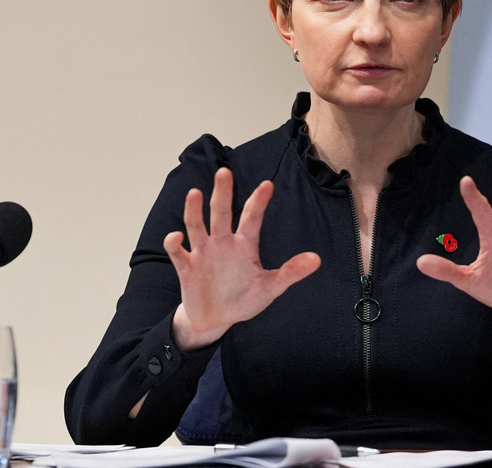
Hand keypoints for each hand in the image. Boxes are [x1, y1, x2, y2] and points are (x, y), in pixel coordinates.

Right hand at [164, 167, 321, 350]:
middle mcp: (222, 243)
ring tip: (195, 193)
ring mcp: (203, 253)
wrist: (216, 319)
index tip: (268, 185)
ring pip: (197, 225)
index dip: (259, 202)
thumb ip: (291, 272)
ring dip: (194, 210)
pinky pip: (178, 252)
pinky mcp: (187, 267)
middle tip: (224, 172)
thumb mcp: (270, 287)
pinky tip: (176, 236)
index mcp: (244, 245)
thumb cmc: (243, 299)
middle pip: (221, 213)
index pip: (252, 218)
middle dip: (223, 193)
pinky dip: (174, 243)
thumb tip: (317, 259)